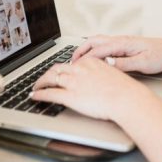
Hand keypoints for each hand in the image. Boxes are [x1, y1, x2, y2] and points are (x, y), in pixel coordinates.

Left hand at [30, 57, 152, 120]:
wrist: (127, 99)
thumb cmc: (125, 91)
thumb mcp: (113, 75)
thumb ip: (102, 75)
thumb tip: (99, 80)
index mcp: (90, 62)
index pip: (70, 63)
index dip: (62, 68)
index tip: (59, 72)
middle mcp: (80, 69)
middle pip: (57, 68)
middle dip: (47, 73)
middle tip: (42, 79)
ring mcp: (74, 82)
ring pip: (50, 78)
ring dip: (40, 82)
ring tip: (36, 87)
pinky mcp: (70, 95)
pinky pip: (50, 93)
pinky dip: (39, 94)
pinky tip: (34, 96)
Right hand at [71, 35, 161, 74]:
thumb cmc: (161, 56)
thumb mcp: (143, 63)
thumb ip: (125, 64)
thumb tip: (108, 65)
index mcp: (123, 43)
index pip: (98, 50)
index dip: (85, 59)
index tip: (74, 67)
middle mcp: (120, 40)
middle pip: (94, 41)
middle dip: (80, 50)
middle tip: (71, 62)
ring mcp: (122, 42)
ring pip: (98, 42)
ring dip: (86, 49)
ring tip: (78, 60)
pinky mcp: (125, 46)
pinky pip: (105, 45)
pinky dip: (94, 50)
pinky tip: (93, 58)